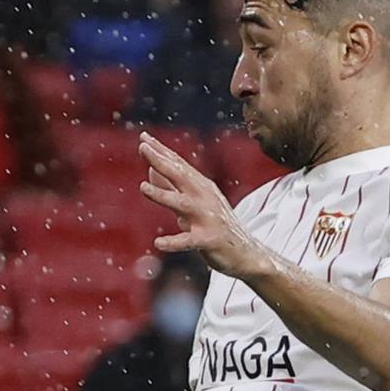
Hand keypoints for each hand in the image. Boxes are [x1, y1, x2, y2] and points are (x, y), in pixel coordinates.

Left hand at [139, 133, 262, 276]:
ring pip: (182, 204)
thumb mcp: (194, 202)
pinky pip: (189, 241)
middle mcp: (205, 199)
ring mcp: (208, 219)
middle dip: (162, 162)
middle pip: (181, 177)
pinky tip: (159, 243)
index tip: (144, 137)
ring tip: (143, 187)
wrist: (247, 253)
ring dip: (162, 195)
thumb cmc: (216, 226)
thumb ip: (172, 186)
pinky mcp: (209, 240)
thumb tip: (150, 168)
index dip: (161, 151)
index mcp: (201, 188)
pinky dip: (174, 242)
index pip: (179, 165)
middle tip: (143, 147)